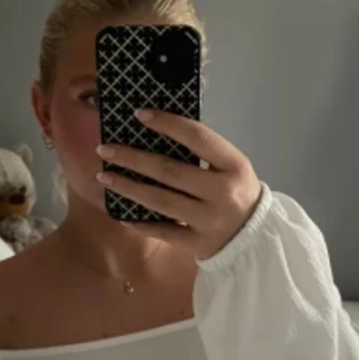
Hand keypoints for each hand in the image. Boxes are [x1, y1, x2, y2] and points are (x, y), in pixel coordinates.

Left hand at [95, 109, 262, 259]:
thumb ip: (202, 151)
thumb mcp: (230, 166)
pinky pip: (163, 231)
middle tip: (105, 149)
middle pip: (170, 171)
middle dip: (133, 158)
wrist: (254, 236)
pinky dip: (141, 222)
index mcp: (234, 165)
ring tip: (104, 176)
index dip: (167, 123)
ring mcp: (209, 220)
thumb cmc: (235, 191)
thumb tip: (157, 128)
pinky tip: (121, 214)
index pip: (198, 137)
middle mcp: (222, 192)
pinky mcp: (197, 244)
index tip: (139, 115)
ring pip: (161, 201)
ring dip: (128, 187)